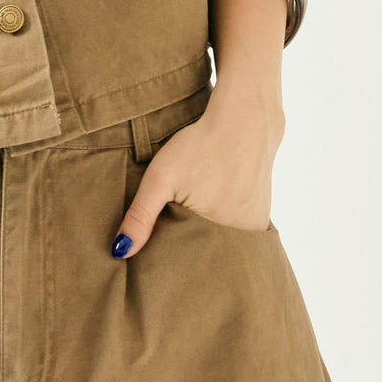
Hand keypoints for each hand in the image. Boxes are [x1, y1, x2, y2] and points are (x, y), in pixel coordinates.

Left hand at [110, 88, 283, 257]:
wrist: (246, 119)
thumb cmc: (200, 145)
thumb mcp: (161, 178)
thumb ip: (140, 216)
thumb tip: (120, 251)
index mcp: (217, 237)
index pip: (186, 262)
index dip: (168, 255)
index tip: (154, 246)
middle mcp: (243, 238)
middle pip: (204, 253)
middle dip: (186, 246)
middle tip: (175, 220)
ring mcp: (256, 226)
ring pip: (220, 241)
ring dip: (204, 234)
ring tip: (194, 210)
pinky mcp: (262, 214)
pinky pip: (235, 228)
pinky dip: (221, 223)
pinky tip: (213, 201)